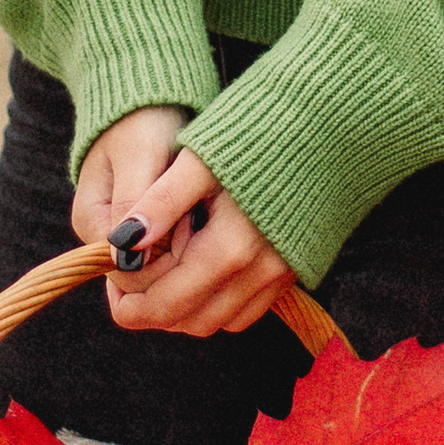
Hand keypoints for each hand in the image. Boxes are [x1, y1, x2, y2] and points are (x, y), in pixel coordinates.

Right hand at [70, 105, 189, 258]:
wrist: (151, 97)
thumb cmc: (144, 120)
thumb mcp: (140, 154)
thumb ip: (135, 202)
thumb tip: (126, 256)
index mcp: (91, 221)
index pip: (127, 273)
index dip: (165, 257)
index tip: (191, 219)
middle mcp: (103, 236)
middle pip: (144, 276)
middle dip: (178, 252)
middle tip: (198, 209)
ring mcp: (124, 235)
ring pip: (161, 267)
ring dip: (187, 245)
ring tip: (199, 205)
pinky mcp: (146, 230)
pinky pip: (170, 252)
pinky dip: (191, 237)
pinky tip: (201, 211)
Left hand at [103, 142, 291, 341]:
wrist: (331, 122)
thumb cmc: (261, 132)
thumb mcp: (201, 158)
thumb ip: (162, 201)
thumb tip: (122, 242)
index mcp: (231, 249)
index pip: (166, 304)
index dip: (128, 305)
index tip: (111, 281)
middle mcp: (260, 273)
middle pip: (191, 321)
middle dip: (152, 312)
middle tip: (128, 283)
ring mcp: (282, 275)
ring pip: (220, 321)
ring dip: (184, 311)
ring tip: (161, 275)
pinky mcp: (296, 269)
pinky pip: (249, 309)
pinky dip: (218, 304)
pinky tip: (202, 271)